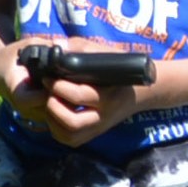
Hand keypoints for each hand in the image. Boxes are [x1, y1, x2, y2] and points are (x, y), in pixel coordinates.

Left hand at [4, 34, 131, 148]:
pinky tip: (55, 114)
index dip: (57, 86)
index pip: (80, 95)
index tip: (48, 77)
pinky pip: (71, 140)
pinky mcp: (93, 133)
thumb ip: (81, 48)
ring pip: (70, 135)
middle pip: (73, 122)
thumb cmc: (118, 69)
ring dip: (53, 120)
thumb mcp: (104, 54)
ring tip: (51, 103)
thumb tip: (57, 47)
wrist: (139, 92)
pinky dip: (57, 130)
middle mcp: (104, 115)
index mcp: (109, 94)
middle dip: (53, 106)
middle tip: (48, 92)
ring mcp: (98, 127)